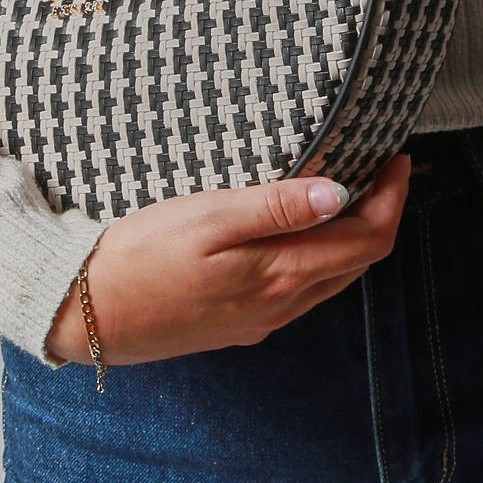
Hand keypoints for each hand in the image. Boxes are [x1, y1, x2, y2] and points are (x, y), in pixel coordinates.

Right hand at [44, 151, 411, 366]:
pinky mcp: (238, 325)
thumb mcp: (207, 219)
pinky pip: (301, 291)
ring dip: (351, 237)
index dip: (392, 197)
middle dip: (379, 213)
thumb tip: (340, 194)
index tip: (396, 157)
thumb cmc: (139, 257)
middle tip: (381, 167)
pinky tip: (300, 232)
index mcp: (280, 276)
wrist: (86, 315)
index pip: (367, 239)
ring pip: (331, 278)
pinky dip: (319, 256)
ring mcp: (260, 320)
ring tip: (350, 191)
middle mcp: (280, 305)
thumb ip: (275, 208)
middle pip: (357, 261)